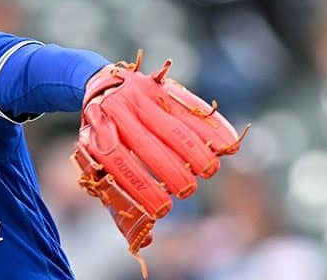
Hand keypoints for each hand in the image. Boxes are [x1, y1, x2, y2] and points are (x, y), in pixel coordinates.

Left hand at [72, 51, 248, 276]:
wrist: (97, 85)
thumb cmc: (105, 139)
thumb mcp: (98, 162)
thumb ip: (118, 199)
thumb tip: (145, 241)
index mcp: (97, 134)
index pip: (119, 163)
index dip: (141, 187)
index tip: (161, 210)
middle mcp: (117, 113)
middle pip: (148, 145)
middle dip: (171, 171)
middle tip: (187, 191)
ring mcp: (139, 96)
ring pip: (172, 126)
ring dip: (195, 151)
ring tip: (208, 171)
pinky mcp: (160, 87)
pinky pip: (190, 108)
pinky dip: (213, 127)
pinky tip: (229, 146)